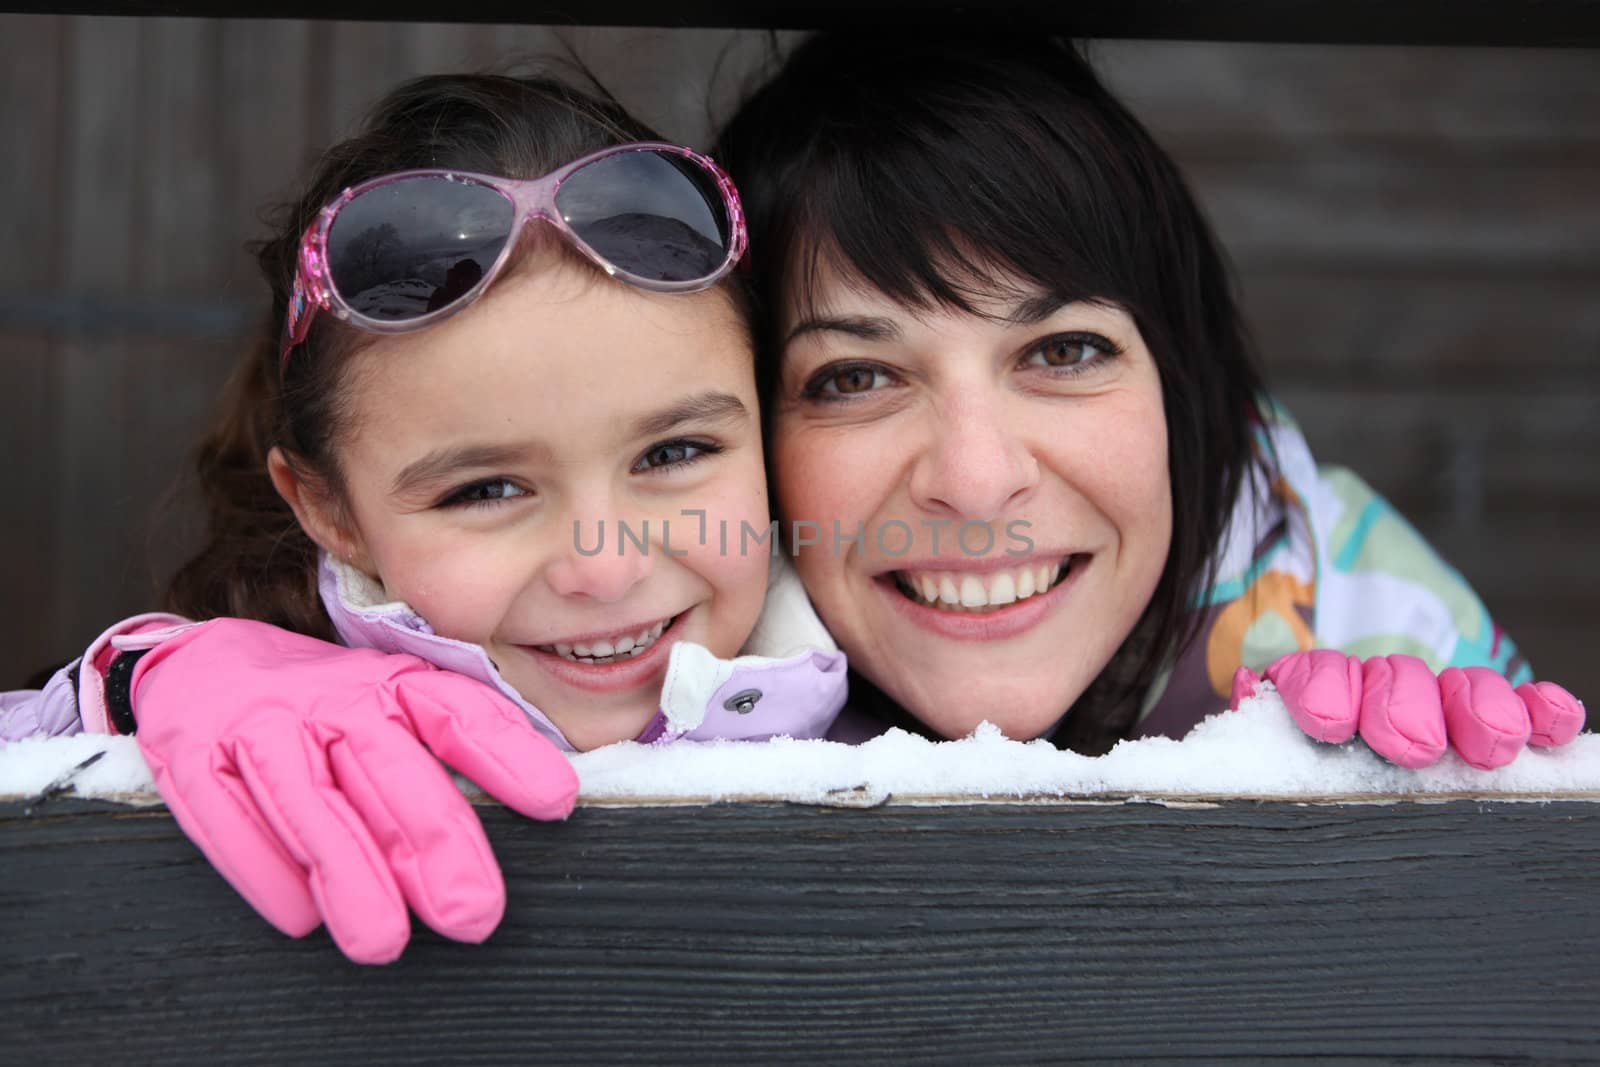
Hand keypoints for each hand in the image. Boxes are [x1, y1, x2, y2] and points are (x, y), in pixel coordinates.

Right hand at [128, 618, 577, 962]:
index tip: (555, 801)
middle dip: (435, 842)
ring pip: (311, 803)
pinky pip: (227, 815)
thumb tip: (545, 804)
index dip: (507, 754)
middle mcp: (331, 698)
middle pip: (388, 770)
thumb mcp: (393, 703)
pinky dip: (263, 870)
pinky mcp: (195, 756)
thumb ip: (453, 748)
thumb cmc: (324, 704)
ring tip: (386, 942)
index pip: (457, 713)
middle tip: (473, 912)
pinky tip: (301, 917)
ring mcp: (261, 724)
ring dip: (351, 875)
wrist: (202, 663)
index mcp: (391, 682)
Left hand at [1232, 649, 1584, 768]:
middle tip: (1413, 747)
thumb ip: (1255, 723)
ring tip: (1491, 746)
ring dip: (1478, 708)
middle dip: (1403, 708)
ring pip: (1461, 688)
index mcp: (1316, 694)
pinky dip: (1540, 709)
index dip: (1323, 689)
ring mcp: (1441, 703)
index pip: (1316, 675)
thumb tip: (1248, 687)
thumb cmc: (1297, 780)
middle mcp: (1380, 690)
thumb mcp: (1264, 755)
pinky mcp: (1493, 720)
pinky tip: (1552, 723)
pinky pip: (1523, 706)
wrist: (1346, 790)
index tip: (1330, 723)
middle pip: (1393, 679)